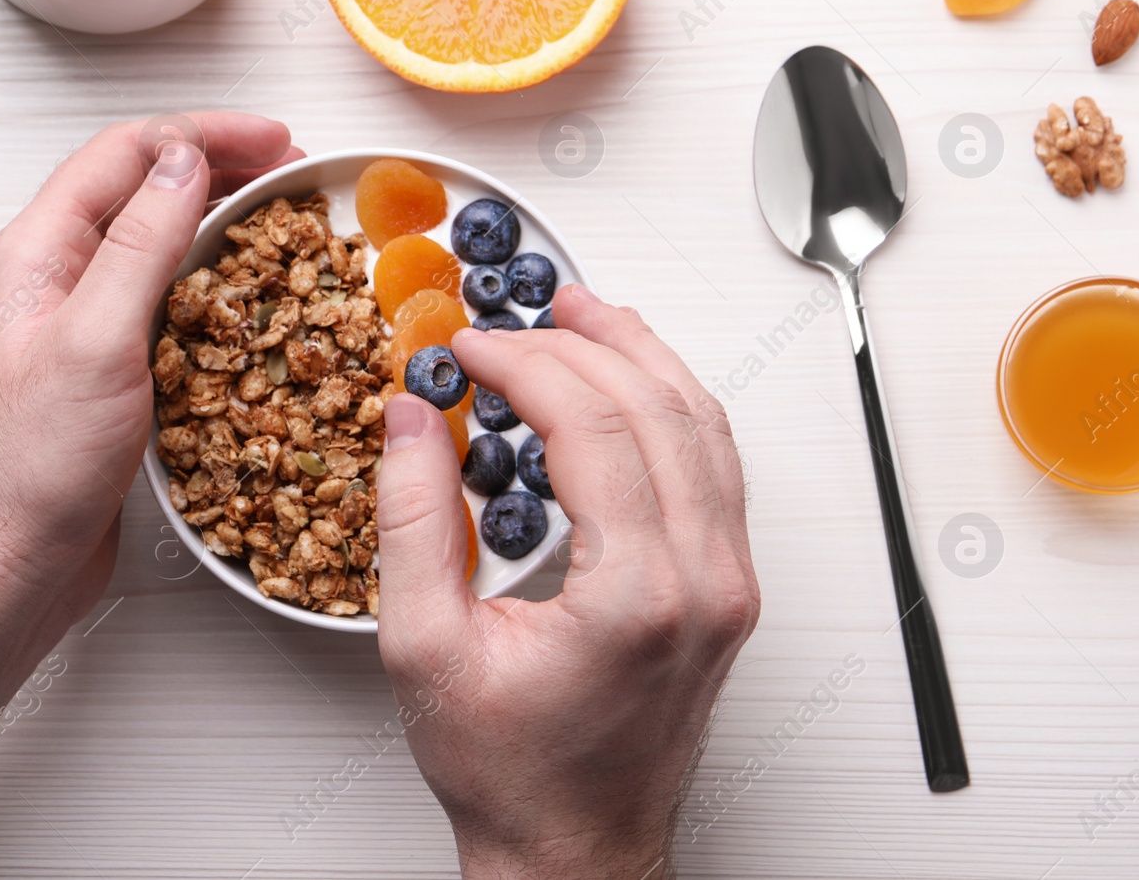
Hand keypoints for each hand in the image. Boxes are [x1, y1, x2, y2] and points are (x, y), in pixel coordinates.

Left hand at [0, 112, 301, 623]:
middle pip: (143, 188)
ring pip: (157, 242)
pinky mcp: (109, 367)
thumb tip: (183, 159)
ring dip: (220, 218)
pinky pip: (166, 299)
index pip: (125, 154)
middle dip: (219, 167)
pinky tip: (249, 295)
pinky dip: (214, 279)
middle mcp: (56, 277)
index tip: (272, 139)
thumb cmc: (32, 467)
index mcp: (38, 253)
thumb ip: (139, 243)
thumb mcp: (95, 341)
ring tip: (279, 219)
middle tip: (289, 168)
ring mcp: (82, 322)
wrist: (10, 562)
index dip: (203, 135)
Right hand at [375, 284, 758, 877]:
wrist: (573, 851)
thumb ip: (413, 520)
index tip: (470, 349)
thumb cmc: (511, 774)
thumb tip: (410, 419)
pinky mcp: (727, 589)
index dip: (525, 365)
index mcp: (637, 596)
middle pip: (657, 408)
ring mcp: (728, 585)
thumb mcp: (425, 647)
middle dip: (581, 343)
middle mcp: (704, 583)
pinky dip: (671, 405)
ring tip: (583, 314)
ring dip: (641, 356)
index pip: (593, 426)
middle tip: (516, 316)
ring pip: (705, 426)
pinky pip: (715, 467)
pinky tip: (630, 382)